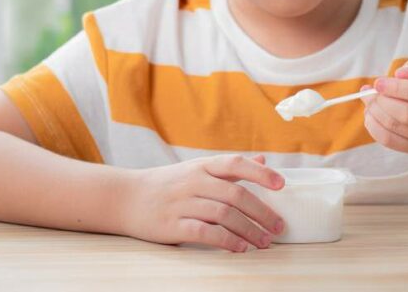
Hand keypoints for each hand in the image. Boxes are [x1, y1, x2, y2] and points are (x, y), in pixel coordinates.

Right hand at [119, 154, 286, 252]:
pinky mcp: (173, 225)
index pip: (235, 164)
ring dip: (249, 230)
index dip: (260, 173)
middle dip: (262, 212)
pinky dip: (226, 241)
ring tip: (264, 242)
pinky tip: (240, 248)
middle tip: (279, 227)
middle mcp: (193, 181)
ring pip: (224, 215)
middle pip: (235, 194)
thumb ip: (230, 168)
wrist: (125, 197)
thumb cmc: (168, 184)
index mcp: (202, 166)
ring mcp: (182, 203)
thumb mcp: (197, 169)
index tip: (282, 185)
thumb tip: (263, 159)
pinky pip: (205, 233)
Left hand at [361, 58, 407, 156]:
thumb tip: (398, 75)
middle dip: (383, 102)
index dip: (398, 88)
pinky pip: (394, 143)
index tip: (378, 83)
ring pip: (400, 129)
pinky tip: (371, 116)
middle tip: (371, 92)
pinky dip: (376, 129)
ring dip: (377, 114)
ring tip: (369, 102)